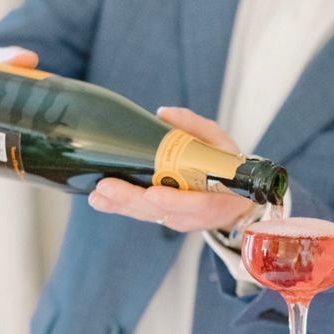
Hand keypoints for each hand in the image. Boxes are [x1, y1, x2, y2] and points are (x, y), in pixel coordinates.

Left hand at [88, 105, 253, 231]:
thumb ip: (195, 127)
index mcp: (215, 197)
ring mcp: (178, 219)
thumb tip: (163, 113)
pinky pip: (142, 214)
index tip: (153, 192)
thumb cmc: (227, 169)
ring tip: (98, 195)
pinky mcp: (165, 219)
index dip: (173, 200)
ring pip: (148, 215)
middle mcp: (194, 215)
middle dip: (132, 200)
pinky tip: (100, 200)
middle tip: (107, 187)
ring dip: (120, 205)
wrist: (235, 203)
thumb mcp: (221, 144)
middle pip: (161, 211)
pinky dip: (120, 208)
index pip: (194, 203)